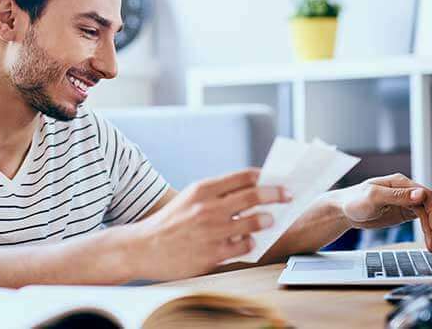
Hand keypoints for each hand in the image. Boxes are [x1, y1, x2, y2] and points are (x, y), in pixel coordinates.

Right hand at [132, 168, 290, 279]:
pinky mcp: (213, 254)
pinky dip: (251, 242)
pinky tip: (249, 241)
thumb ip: (218, 193)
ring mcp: (212, 231)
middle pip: (254, 195)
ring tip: (270, 220)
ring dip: (266, 219)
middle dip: (276, 194)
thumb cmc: (171, 222)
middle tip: (288, 196)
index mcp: (203, 189)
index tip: (277, 180)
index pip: (243, 176)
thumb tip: (251, 189)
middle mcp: (209, 207)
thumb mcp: (190, 198)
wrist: (144, 247)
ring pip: (253, 221)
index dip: (265, 177)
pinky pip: (244, 246)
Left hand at [331, 173, 431, 251]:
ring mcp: (407, 201)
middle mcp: (407, 190)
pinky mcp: (405, 212)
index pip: (425, 194)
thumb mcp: (373, 197)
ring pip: (430, 212)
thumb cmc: (354, 200)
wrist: (343, 210)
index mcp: (400, 183)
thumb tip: (421, 194)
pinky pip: (424, 219)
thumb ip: (398, 196)